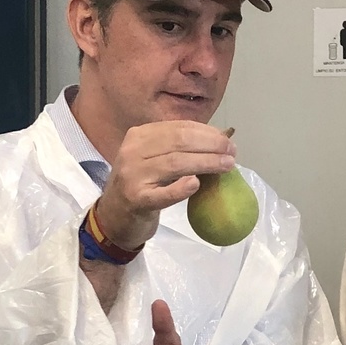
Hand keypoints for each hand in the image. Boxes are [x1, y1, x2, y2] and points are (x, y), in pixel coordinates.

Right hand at [92, 121, 236, 250]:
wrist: (113, 216)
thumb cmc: (141, 185)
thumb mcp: (153, 159)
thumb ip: (178, 148)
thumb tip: (220, 139)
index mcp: (139, 136)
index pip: (178, 128)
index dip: (206, 132)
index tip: (227, 140)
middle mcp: (133, 151)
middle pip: (179, 142)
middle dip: (210, 145)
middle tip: (232, 152)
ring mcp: (133, 175)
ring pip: (175, 164)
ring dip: (206, 163)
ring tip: (227, 165)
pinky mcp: (136, 200)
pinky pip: (163, 193)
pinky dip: (181, 188)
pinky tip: (197, 184)